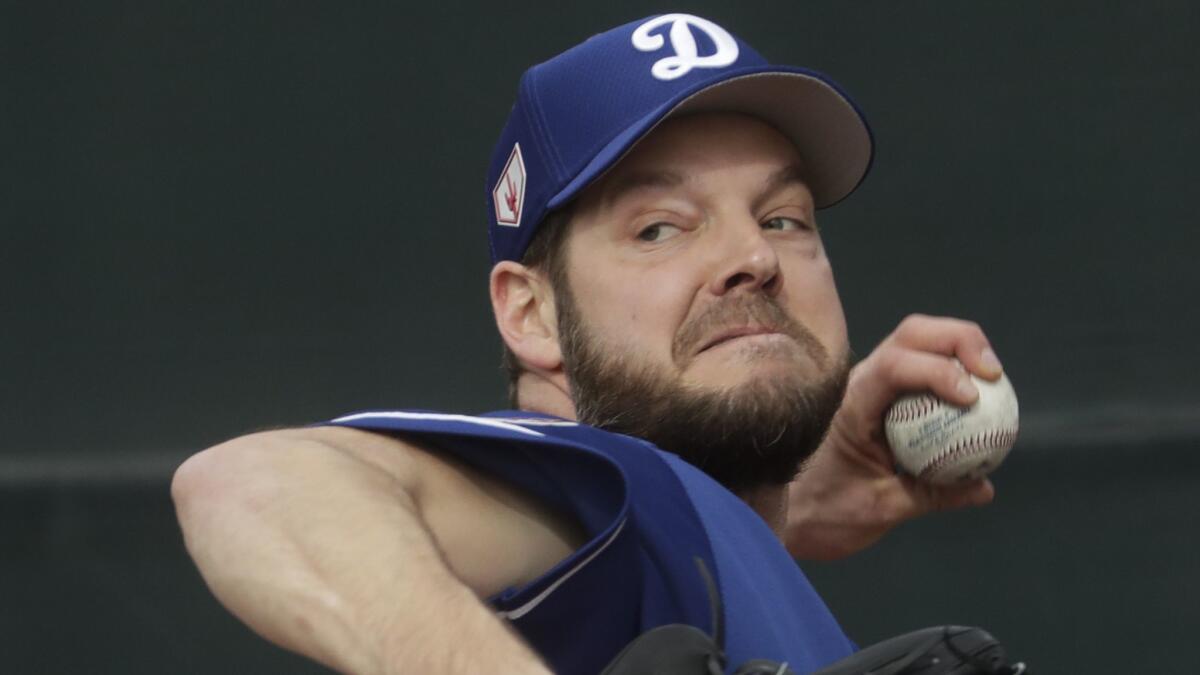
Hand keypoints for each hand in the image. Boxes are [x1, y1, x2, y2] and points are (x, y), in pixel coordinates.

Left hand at [785, 314, 1002, 559]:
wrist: (789, 514)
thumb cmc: (824, 512)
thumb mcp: (880, 509)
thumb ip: (931, 496)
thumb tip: (984, 487)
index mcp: (851, 405)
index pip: (895, 365)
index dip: (939, 371)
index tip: (972, 398)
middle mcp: (859, 382)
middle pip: (913, 334)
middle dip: (960, 341)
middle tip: (995, 376)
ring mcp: (870, 384)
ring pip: (918, 343)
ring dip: (960, 350)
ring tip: (994, 381)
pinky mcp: (883, 396)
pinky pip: (922, 371)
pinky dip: (953, 374)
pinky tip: (980, 401)